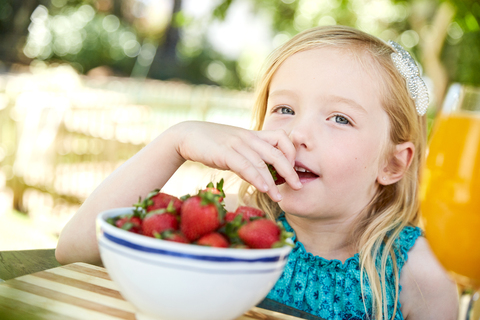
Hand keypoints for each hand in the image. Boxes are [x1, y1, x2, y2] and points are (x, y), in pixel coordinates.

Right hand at [172, 121, 301, 200]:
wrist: (187, 136)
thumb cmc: (212, 144)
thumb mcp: (235, 149)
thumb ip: (250, 159)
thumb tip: (263, 177)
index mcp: (253, 135)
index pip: (281, 137)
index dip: (291, 152)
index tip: (294, 169)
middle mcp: (248, 137)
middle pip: (277, 152)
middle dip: (290, 171)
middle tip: (298, 186)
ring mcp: (237, 144)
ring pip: (262, 162)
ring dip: (273, 181)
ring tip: (279, 197)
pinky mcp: (225, 152)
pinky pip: (245, 166)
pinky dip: (256, 178)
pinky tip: (263, 189)